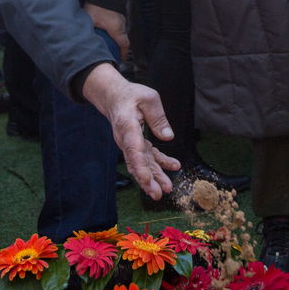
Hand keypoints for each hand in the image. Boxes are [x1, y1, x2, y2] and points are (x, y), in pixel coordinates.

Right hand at [81, 64, 180, 199]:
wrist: (114, 97)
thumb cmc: (131, 95)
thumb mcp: (148, 98)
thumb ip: (158, 117)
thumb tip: (168, 136)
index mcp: (127, 126)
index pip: (133, 150)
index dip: (140, 167)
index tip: (147, 181)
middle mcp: (126, 139)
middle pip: (136, 163)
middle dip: (147, 180)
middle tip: (157, 194)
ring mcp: (131, 144)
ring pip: (142, 164)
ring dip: (154, 177)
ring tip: (167, 189)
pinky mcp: (137, 145)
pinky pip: (148, 158)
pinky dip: (160, 164)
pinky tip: (174, 166)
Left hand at [84, 3, 129, 61]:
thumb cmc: (98, 4)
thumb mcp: (90, 20)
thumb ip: (86, 31)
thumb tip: (79, 40)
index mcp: (117, 29)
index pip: (124, 45)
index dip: (123, 54)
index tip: (120, 60)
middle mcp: (121, 25)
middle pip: (122, 40)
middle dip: (117, 48)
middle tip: (110, 53)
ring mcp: (120, 18)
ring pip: (119, 32)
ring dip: (114, 38)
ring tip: (105, 42)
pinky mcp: (117, 13)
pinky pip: (117, 25)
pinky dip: (112, 30)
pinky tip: (103, 29)